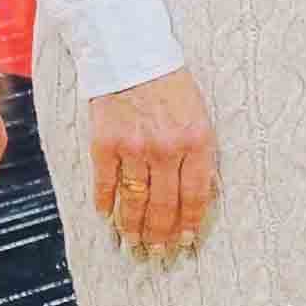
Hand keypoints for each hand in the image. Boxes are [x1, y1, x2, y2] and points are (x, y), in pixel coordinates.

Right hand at [85, 67, 215, 256]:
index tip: (184, 241)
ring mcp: (134, 148)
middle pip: (165, 205)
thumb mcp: (199, 115)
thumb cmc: (170, 84)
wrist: (132, 52)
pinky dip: (105, 203)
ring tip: (134, 243)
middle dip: (161, 234)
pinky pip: (106, 183)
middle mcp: (166, 149)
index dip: (189, 223)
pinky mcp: (105, 143)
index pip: (196, 195)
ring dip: (134, 227)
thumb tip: (198, 195)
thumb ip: (199, 153)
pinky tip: (107, 217)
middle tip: (158, 252)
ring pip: (134, 201)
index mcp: (197, 141)